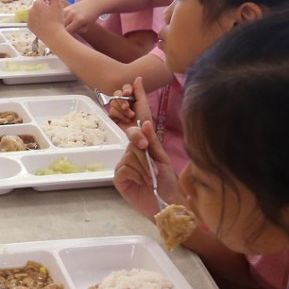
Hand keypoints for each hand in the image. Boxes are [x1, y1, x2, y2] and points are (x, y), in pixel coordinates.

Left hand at [25, 0, 64, 38]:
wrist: (53, 36)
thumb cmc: (57, 20)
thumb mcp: (57, 4)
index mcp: (37, 3)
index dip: (48, 2)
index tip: (53, 8)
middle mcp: (30, 10)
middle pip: (38, 5)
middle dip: (43, 8)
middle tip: (52, 15)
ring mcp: (28, 18)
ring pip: (35, 13)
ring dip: (40, 15)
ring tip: (49, 21)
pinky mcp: (29, 26)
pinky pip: (33, 21)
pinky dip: (37, 22)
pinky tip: (44, 25)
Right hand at [62, 0, 103, 33]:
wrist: (93, 4)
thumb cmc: (91, 18)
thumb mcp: (86, 27)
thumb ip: (77, 31)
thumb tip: (66, 31)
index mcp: (78, 20)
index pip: (68, 30)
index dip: (68, 34)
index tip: (69, 34)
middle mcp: (72, 14)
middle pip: (62, 26)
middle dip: (64, 29)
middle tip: (67, 30)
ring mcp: (68, 10)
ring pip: (59, 20)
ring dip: (61, 23)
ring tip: (66, 25)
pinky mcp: (66, 7)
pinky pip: (60, 15)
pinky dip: (61, 19)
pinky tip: (65, 20)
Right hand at [105, 78, 147, 131]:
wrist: (141, 133)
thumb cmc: (144, 118)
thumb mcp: (143, 103)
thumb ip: (139, 90)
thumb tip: (138, 77)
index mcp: (132, 97)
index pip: (125, 88)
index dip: (125, 90)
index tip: (127, 94)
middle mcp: (124, 102)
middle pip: (116, 94)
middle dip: (122, 101)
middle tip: (128, 108)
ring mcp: (118, 110)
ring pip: (113, 103)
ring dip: (122, 111)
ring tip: (130, 117)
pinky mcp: (113, 118)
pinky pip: (110, 112)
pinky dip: (118, 116)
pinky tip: (124, 121)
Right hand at [112, 79, 177, 217]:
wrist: (169, 206)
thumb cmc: (169, 184)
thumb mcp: (163, 159)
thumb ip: (152, 141)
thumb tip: (145, 122)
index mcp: (143, 147)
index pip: (138, 124)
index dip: (138, 105)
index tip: (137, 82)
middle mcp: (131, 154)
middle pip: (132, 138)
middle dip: (143, 147)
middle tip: (153, 159)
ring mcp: (123, 166)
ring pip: (130, 154)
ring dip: (144, 166)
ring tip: (152, 179)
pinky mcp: (118, 178)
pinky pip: (125, 167)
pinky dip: (137, 174)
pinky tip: (143, 183)